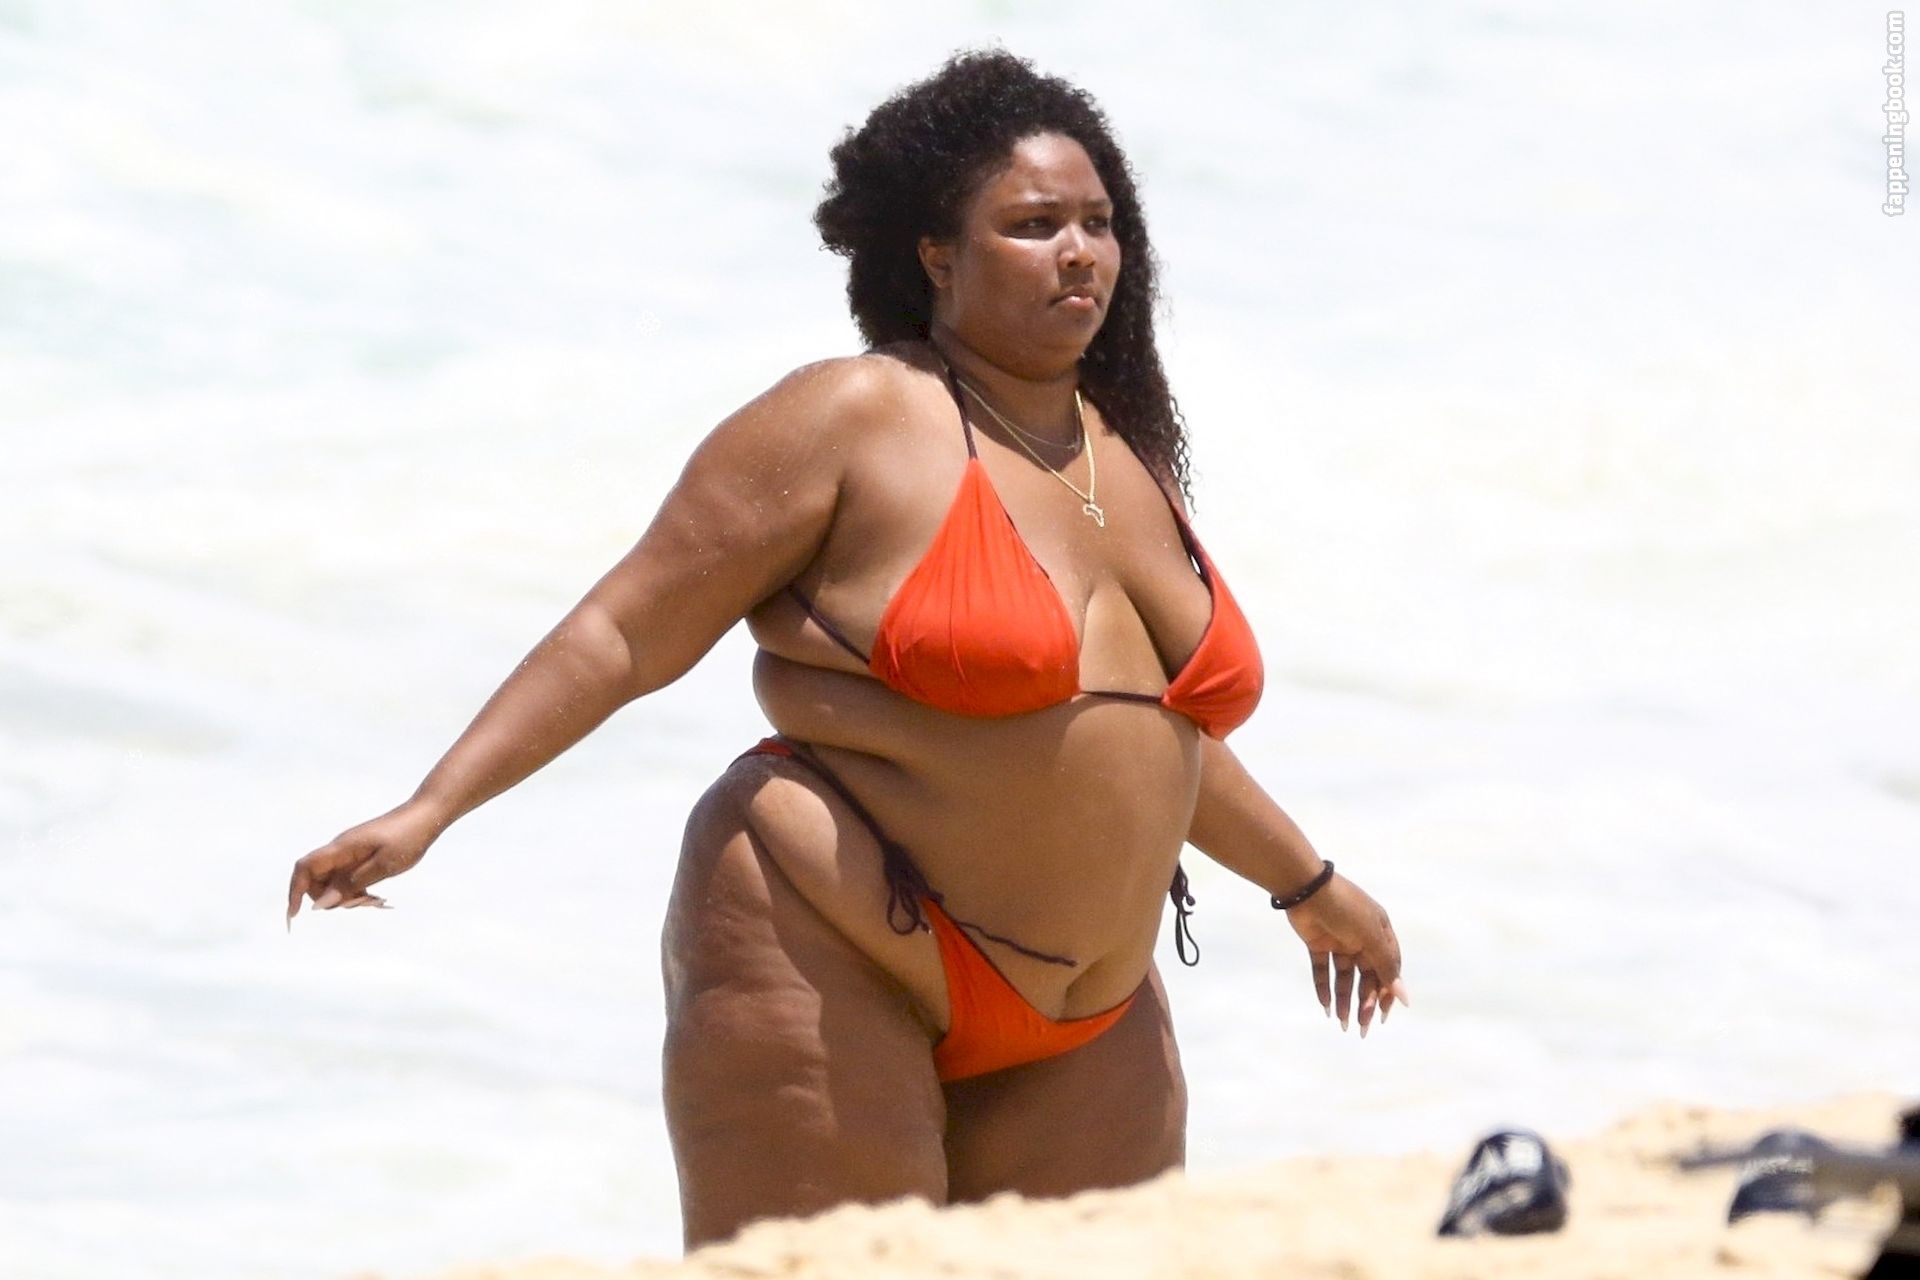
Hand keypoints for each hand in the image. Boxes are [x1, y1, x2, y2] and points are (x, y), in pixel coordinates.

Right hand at [286, 800, 445, 928]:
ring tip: (376, 900)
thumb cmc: (408, 838)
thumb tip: (322, 904)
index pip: (305, 868)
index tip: (294, 915)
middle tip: (363, 903)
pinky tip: (376, 896)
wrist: (427, 815)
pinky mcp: (361, 857)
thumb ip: (351, 885)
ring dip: (348, 897)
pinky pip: (349, 879)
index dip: (295, 891)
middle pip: (317, 879)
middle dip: (330, 899)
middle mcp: (341, 850)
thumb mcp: (383, 866)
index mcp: (342, 848)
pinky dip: (357, 891)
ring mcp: (351, 853)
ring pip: (334, 882)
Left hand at [1282, 871, 1407, 1036]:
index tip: (1383, 1016)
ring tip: (1342, 1022)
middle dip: (1365, 1002)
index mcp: (1381, 934)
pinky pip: (1323, 970)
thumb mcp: (1370, 937)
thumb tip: (1404, 998)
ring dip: (1345, 999)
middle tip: (1361, 1026)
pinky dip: (1325, 988)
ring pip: (1345, 977)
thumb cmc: (1346, 908)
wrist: (1307, 887)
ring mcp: (1339, 941)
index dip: (1387, 993)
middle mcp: (1362, 939)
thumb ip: (1386, 968)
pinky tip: (1326, 1007)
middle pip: (1367, 977)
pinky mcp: (1318, 943)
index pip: (1389, 969)